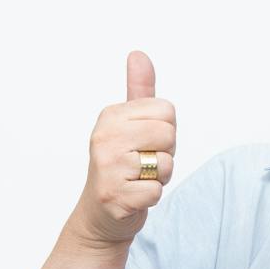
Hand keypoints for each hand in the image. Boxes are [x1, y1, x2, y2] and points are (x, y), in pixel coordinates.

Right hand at [68, 51, 175, 249]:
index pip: (167, 111)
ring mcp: (107, 167)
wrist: (101, 214)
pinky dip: (152, 197)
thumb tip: (138, 54)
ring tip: (137, 179)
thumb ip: (138, 90)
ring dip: (159, 176)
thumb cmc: (123, 164)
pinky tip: (134, 196)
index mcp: (111, 115)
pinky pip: (157, 190)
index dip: (165, 130)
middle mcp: (104, 137)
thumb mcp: (129, 124)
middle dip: (165, 152)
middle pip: (169, 134)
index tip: (144, 142)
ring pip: (165, 163)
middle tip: (143, 163)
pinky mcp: (115, 196)